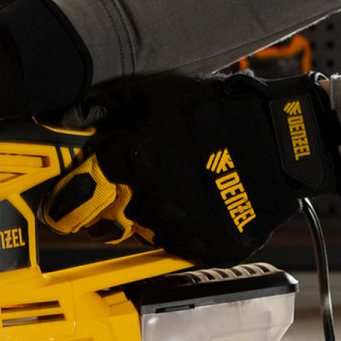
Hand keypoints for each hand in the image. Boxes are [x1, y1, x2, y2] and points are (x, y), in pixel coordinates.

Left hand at [42, 72, 340, 265]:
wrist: (279, 142)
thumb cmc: (217, 110)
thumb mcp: (157, 93)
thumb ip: (106, 105)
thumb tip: (64, 115)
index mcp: (127, 164)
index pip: (75, 199)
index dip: (65, 206)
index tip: (61, 210)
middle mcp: (145, 203)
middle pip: (106, 225)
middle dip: (107, 214)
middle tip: (124, 196)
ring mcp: (178, 230)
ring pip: (145, 235)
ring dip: (150, 218)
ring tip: (178, 189)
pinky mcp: (207, 248)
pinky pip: (183, 246)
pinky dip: (187, 230)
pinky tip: (202, 203)